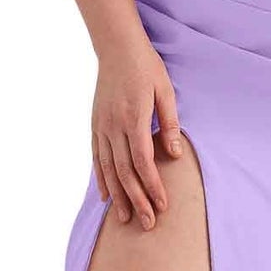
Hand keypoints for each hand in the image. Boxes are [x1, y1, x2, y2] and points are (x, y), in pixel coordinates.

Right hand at [91, 39, 184, 228]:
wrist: (116, 47)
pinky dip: (101, 178)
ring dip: (118, 195)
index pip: (143, 162)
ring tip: (125, 218)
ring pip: (109, 169)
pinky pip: (97, 158)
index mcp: (134, 118)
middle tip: (147, 223)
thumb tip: (174, 154)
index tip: (162, 205)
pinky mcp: (95, 125)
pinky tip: (105, 196)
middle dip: (137, 199)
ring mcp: (101, 127)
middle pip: (125, 172)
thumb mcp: (165, 91)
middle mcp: (114, 126)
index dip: (152, 186)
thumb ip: (170, 124)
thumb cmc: (146, 67)